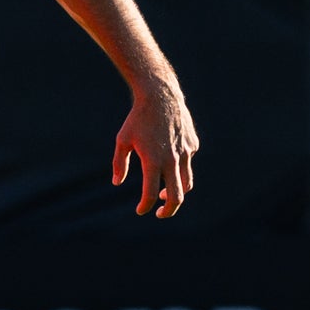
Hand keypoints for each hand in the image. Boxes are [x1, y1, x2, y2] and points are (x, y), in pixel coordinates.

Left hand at [113, 81, 199, 217]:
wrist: (160, 95)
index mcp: (152, 160)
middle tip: (160, 214)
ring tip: (163, 194)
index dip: (145, 206)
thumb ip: (119, 163)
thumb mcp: (123, 140)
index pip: (150, 194)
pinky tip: (168, 160)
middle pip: (176, 197)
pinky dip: (179, 168)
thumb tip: (116, 183)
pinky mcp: (192, 144)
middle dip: (168, 211)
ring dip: (176, 193)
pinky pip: (188, 163)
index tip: (140, 210)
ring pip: (186, 183)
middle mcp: (172, 159)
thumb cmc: (137, 118)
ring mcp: (185, 152)